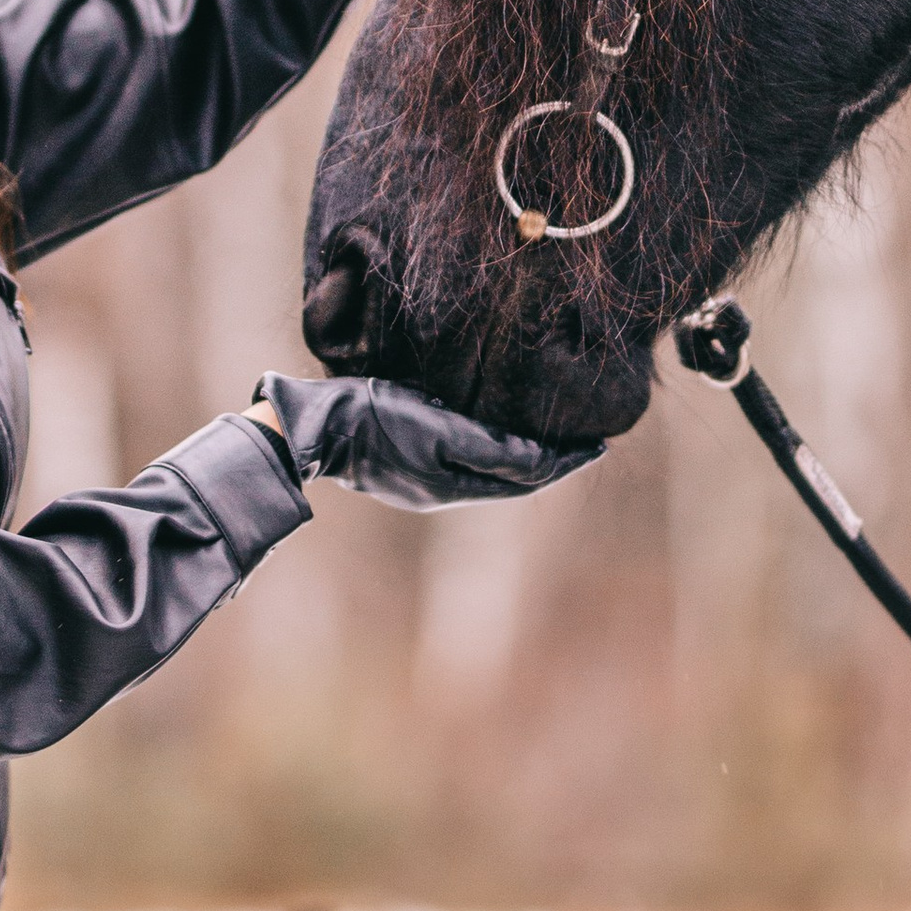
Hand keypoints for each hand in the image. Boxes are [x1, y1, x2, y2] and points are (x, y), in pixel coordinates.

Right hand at [250, 374, 599, 511]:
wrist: (309, 427)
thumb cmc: (373, 420)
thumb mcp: (436, 428)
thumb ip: (488, 446)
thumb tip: (539, 458)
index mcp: (454, 487)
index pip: (526, 477)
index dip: (566, 461)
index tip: (601, 445)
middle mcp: (442, 490)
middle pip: (511, 479)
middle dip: (552, 461)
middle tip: (588, 443)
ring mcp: (421, 481)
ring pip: (488, 472)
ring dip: (522, 457)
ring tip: (553, 441)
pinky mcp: (403, 464)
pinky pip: (463, 461)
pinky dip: (492, 450)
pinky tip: (495, 435)